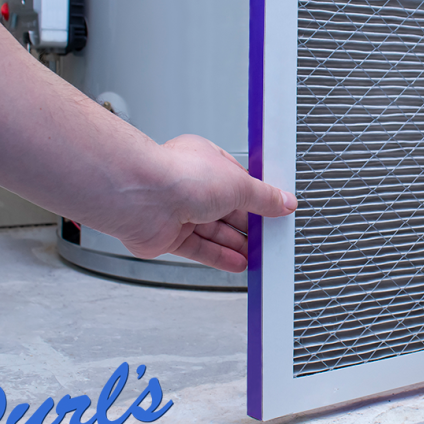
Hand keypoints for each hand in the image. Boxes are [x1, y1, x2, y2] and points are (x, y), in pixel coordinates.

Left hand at [113, 135, 296, 272]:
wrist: (141, 198)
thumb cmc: (179, 176)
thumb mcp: (238, 184)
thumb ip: (263, 197)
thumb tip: (283, 202)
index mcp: (206, 161)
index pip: (238, 181)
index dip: (257, 197)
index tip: (274, 210)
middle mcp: (190, 184)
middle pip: (227, 209)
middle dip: (248, 225)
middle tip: (269, 237)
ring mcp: (177, 211)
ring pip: (213, 231)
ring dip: (236, 244)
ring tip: (258, 254)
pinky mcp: (168, 236)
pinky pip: (199, 248)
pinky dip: (219, 257)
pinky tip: (237, 263)